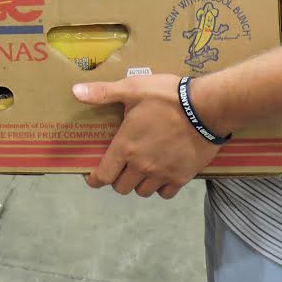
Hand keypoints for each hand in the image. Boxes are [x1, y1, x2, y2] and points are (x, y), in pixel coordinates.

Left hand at [72, 74, 220, 198]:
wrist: (206, 108)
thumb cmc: (166, 96)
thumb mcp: (132, 88)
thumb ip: (103, 93)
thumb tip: (75, 91)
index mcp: (125, 147)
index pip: (103, 175)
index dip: (94, 178)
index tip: (92, 175)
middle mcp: (141, 166)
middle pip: (121, 187)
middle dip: (117, 178)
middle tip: (121, 164)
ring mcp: (162, 174)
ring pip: (142, 192)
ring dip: (138, 183)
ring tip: (141, 169)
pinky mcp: (182, 178)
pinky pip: (165, 193)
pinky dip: (160, 187)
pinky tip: (162, 173)